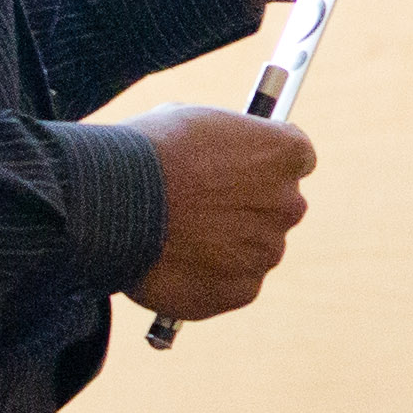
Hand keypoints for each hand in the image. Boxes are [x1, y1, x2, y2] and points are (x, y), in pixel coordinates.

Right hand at [132, 104, 313, 322]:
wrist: (115, 203)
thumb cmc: (147, 152)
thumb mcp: (190, 121)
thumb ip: (220, 144)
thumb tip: (211, 152)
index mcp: (284, 152)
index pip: (297, 159)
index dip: (264, 164)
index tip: (243, 169)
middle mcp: (288, 203)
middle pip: (279, 207)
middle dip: (249, 208)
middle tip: (205, 209)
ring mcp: (267, 250)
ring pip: (255, 249)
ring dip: (228, 246)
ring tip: (178, 238)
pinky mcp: (242, 290)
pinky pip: (233, 284)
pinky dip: (210, 279)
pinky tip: (175, 265)